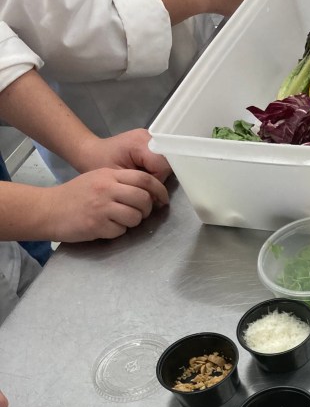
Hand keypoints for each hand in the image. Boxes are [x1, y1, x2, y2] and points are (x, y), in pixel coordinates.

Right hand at [44, 169, 168, 241]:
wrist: (49, 209)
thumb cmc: (75, 196)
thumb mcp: (97, 179)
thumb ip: (120, 182)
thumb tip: (148, 192)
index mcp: (108, 175)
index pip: (143, 178)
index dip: (159, 190)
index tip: (163, 199)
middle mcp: (106, 189)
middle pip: (143, 198)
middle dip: (147, 209)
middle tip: (141, 213)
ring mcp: (102, 207)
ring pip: (135, 217)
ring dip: (133, 222)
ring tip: (120, 220)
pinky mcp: (97, 225)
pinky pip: (121, 231)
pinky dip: (118, 232)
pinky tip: (106, 227)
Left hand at [76, 130, 171, 181]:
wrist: (91, 152)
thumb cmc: (99, 165)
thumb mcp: (119, 179)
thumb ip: (140, 186)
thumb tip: (158, 199)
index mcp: (139, 143)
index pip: (163, 165)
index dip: (157, 180)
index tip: (144, 188)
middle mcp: (148, 136)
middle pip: (168, 162)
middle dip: (159, 177)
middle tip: (143, 185)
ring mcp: (151, 137)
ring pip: (167, 160)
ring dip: (158, 173)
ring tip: (142, 178)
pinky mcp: (151, 141)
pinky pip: (162, 157)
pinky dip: (156, 168)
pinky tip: (144, 172)